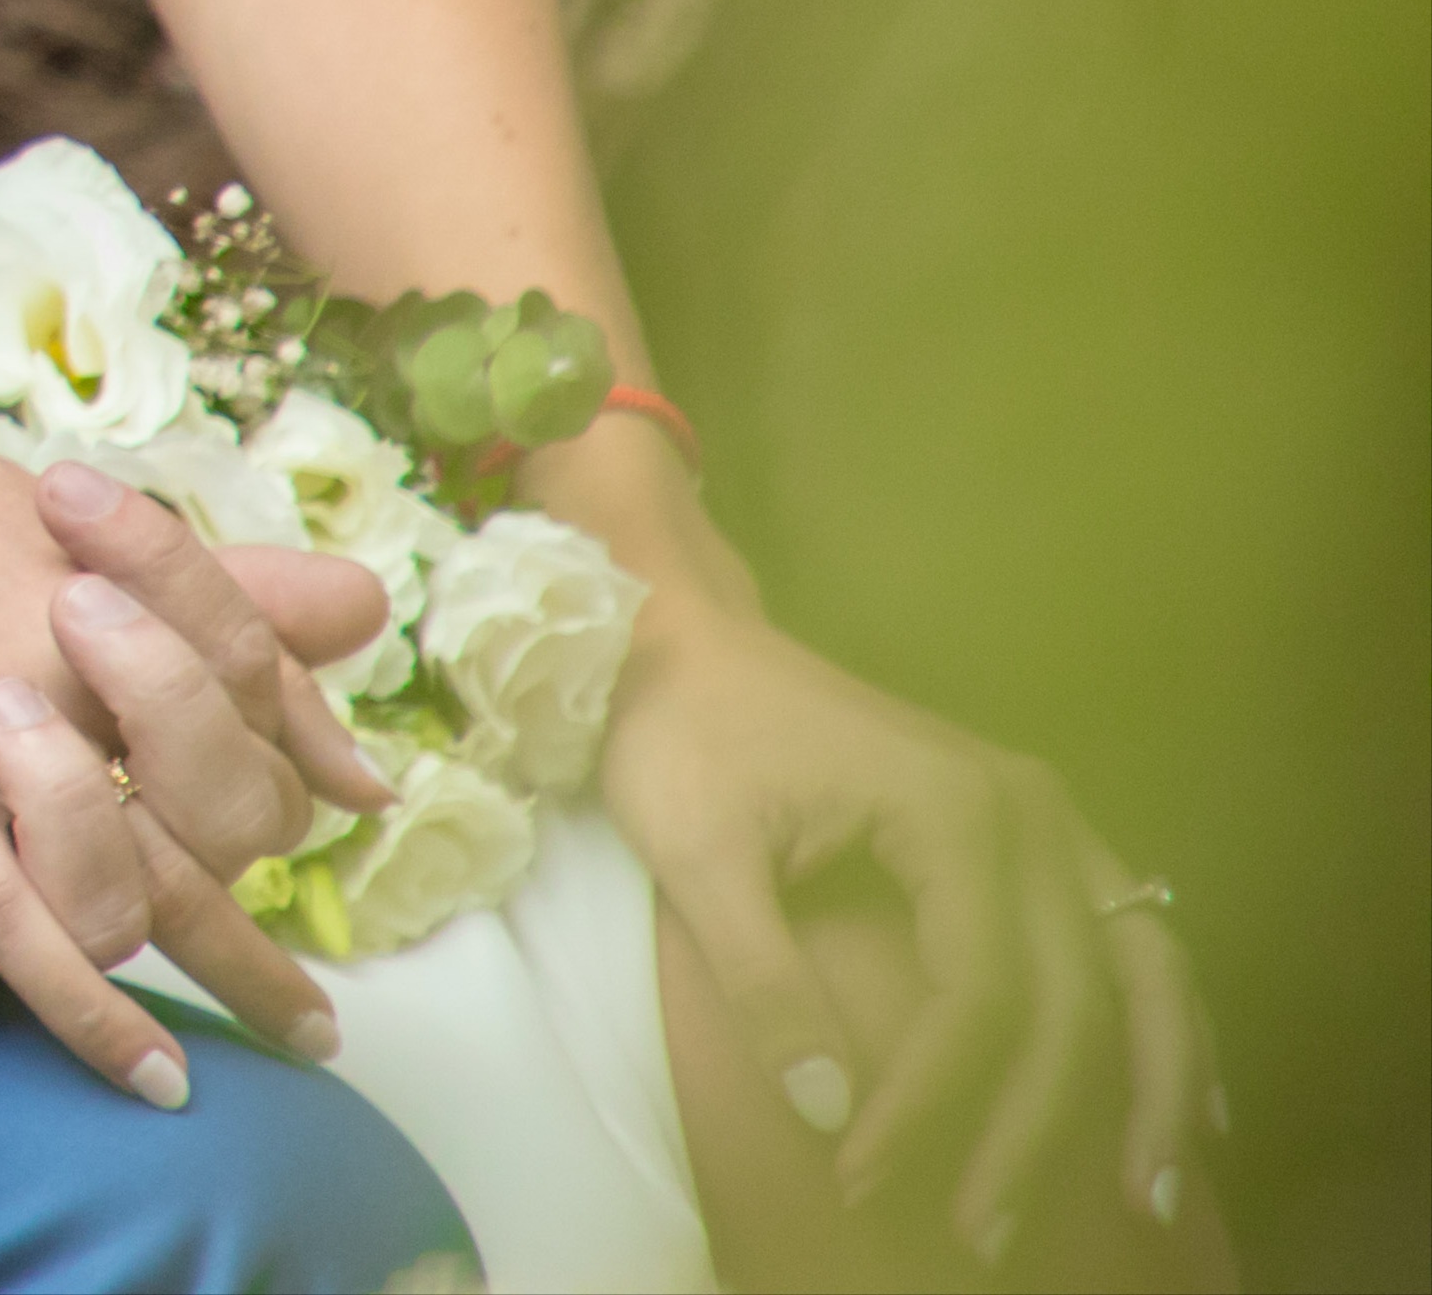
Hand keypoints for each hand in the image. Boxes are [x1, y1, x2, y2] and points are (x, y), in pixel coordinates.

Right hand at [0, 643, 351, 1099]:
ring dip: (88, 1017)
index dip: (278, 864)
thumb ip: (257, 640)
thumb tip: (364, 773)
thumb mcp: (127, 550)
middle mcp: (14, 713)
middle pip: (132, 871)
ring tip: (162, 1084)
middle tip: (296, 1039)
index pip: (225, 788)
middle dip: (223, 968)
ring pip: (10, 921)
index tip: (319, 914)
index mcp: (101, 651)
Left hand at [610, 590, 1213, 1262]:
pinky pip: (1131, 936)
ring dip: (1154, 1086)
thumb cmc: (681, 735)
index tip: (859, 1174)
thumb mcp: (696, 855)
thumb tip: (835, 1116)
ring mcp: (1047, 817)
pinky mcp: (1036, 831)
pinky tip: (1189, 1101)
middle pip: (1073, 998)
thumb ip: (765, 985)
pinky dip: (1163, 1019)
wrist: (684, 640)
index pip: (976, 994)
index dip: (928, 1101)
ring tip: (1146, 1194)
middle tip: (983, 1230)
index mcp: (954, 810)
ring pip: (1142, 969)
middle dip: (1035, 1127)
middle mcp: (1030, 811)